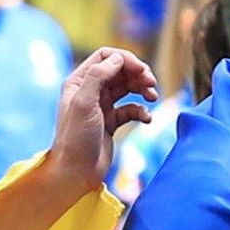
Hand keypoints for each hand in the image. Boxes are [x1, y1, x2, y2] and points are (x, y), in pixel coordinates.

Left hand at [45, 46, 159, 190]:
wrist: (76, 173)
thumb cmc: (76, 138)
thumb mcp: (84, 103)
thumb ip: (98, 76)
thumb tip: (118, 59)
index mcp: (79, 81)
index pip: (105, 57)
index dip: (126, 60)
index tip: (142, 71)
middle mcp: (90, 90)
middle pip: (120, 71)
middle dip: (138, 74)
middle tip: (152, 84)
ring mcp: (101, 106)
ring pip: (127, 88)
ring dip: (143, 89)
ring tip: (153, 98)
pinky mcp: (111, 122)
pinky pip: (131, 109)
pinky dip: (141, 111)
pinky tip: (146, 119)